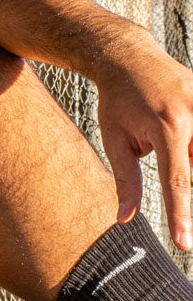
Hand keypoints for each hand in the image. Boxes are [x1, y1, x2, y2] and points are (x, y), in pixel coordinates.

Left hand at [94, 27, 192, 250]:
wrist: (129, 56)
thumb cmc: (118, 101)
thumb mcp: (115, 140)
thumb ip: (125, 181)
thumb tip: (124, 220)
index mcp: (167, 127)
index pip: (178, 182)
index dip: (181, 215)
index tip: (186, 244)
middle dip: (183, 163)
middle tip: (154, 135)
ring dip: (187, 151)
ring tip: (161, 125)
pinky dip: (190, 143)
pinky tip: (172, 126)